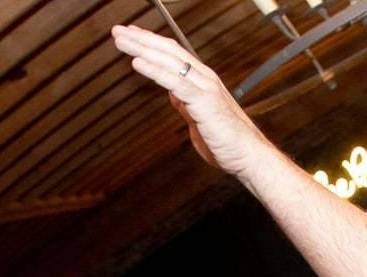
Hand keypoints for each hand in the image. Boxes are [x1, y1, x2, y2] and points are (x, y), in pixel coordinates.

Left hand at [111, 25, 269, 177]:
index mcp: (202, 81)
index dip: (151, 42)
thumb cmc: (226, 141)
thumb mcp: (199, 118)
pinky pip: (174, 82)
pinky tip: (137, 62)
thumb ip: (185, 104)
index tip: (132, 35)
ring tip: (121, 40)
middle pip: (168, 51)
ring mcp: (204, 87)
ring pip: (168, 61)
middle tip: (118, 31)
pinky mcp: (203, 101)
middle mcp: (204, 78)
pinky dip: (154, 70)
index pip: (173, 54)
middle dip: (141, 39)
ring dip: (142, 48)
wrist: (247, 156)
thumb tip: (173, 95)